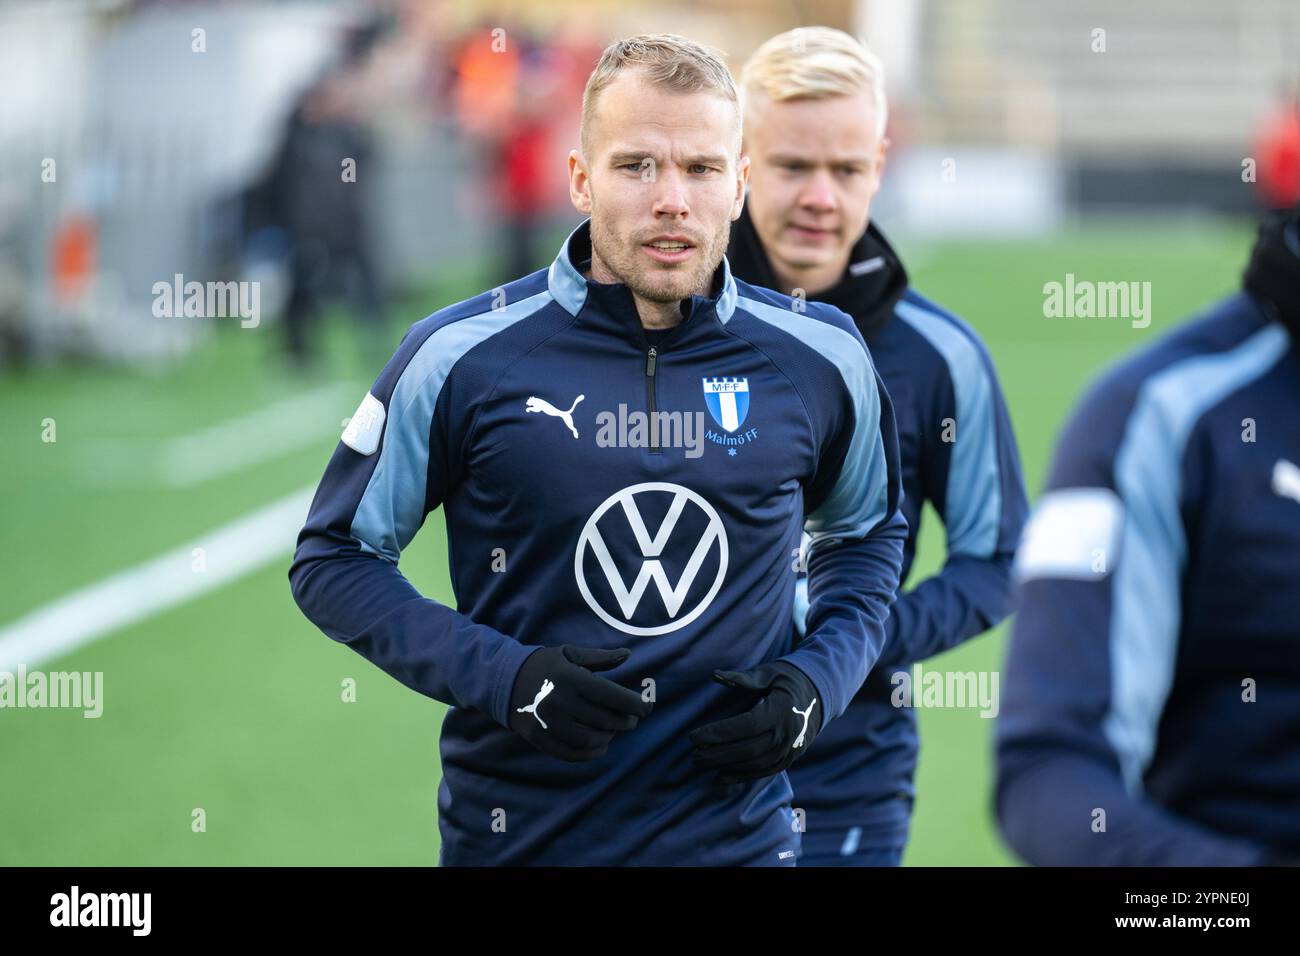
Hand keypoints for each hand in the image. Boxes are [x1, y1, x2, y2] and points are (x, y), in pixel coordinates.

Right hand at [508, 645, 651, 760]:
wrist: (503, 680)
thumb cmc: (544, 665)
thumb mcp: (570, 654)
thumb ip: (600, 658)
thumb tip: (629, 655)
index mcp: (571, 678)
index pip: (613, 696)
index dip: (636, 704)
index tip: (647, 707)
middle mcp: (560, 702)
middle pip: (605, 720)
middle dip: (626, 721)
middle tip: (633, 719)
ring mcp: (549, 723)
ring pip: (591, 739)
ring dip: (610, 737)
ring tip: (616, 729)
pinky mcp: (540, 739)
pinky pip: (572, 753)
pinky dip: (591, 753)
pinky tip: (601, 745)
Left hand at [689, 661, 820, 784]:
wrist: (821, 694)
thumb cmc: (788, 679)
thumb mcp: (769, 672)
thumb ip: (742, 677)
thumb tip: (715, 675)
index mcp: (781, 709)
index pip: (746, 726)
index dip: (719, 733)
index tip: (694, 737)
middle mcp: (788, 732)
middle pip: (749, 749)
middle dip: (718, 755)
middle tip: (693, 756)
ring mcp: (792, 748)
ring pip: (756, 764)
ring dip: (727, 767)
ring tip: (702, 764)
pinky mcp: (791, 757)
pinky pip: (766, 771)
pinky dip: (743, 776)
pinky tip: (721, 777)